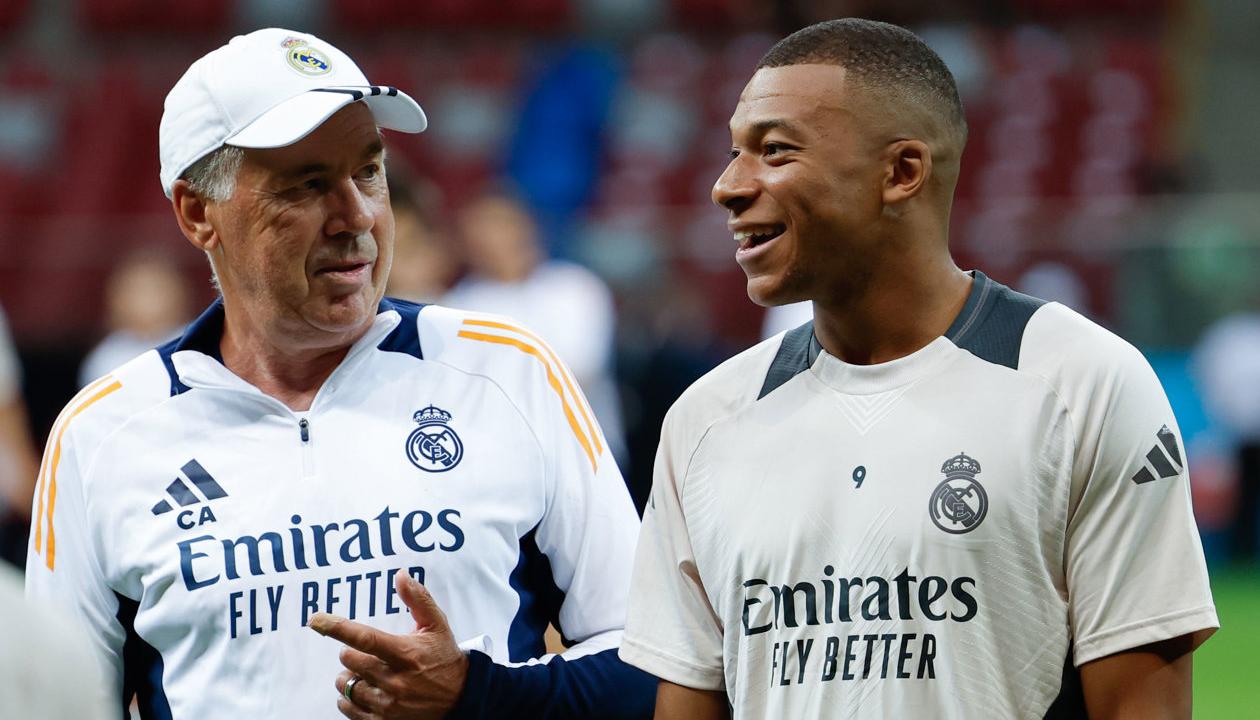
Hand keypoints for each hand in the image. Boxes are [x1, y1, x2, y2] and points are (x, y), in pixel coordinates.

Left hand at [309, 572, 469, 718]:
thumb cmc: (445, 658)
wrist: (461, 699)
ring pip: (347, 685)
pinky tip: (363, 690)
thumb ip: (418, 599)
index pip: (365, 638)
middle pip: (351, 661)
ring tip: (365, 671)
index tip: (316, 620)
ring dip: (349, 675)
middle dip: (351, 653)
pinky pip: (349, 708)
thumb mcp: (436, 625)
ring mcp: (388, 704)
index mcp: (407, 654)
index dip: (337, 627)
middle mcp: (395, 681)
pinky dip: (349, 698)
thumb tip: (401, 575)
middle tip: (365, 652)